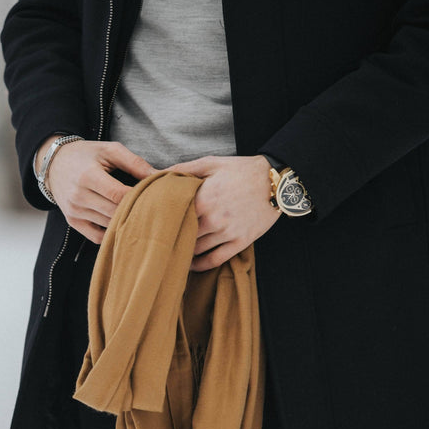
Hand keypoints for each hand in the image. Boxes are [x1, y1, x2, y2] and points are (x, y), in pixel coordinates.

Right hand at [39, 137, 155, 243]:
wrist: (55, 164)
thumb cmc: (86, 155)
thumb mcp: (110, 150)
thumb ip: (135, 163)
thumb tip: (160, 176)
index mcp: (88, 176)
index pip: (118, 195)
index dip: (138, 198)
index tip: (154, 197)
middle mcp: (79, 196)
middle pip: (115, 213)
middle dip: (136, 211)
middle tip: (154, 209)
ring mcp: (74, 212)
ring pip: (108, 226)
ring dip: (126, 223)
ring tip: (142, 216)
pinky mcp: (73, 222)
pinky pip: (97, 237)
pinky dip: (111, 234)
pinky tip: (122, 225)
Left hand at [166, 155, 279, 271]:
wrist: (276, 181)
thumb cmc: (242, 170)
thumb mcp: (211, 163)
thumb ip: (182, 169)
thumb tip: (155, 174)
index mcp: (203, 199)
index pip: (172, 216)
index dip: (160, 220)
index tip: (152, 222)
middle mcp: (214, 219)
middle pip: (182, 236)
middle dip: (170, 237)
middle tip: (158, 240)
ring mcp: (228, 233)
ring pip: (196, 250)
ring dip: (183, 252)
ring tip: (171, 252)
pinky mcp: (240, 242)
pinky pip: (215, 260)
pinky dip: (200, 265)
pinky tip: (190, 265)